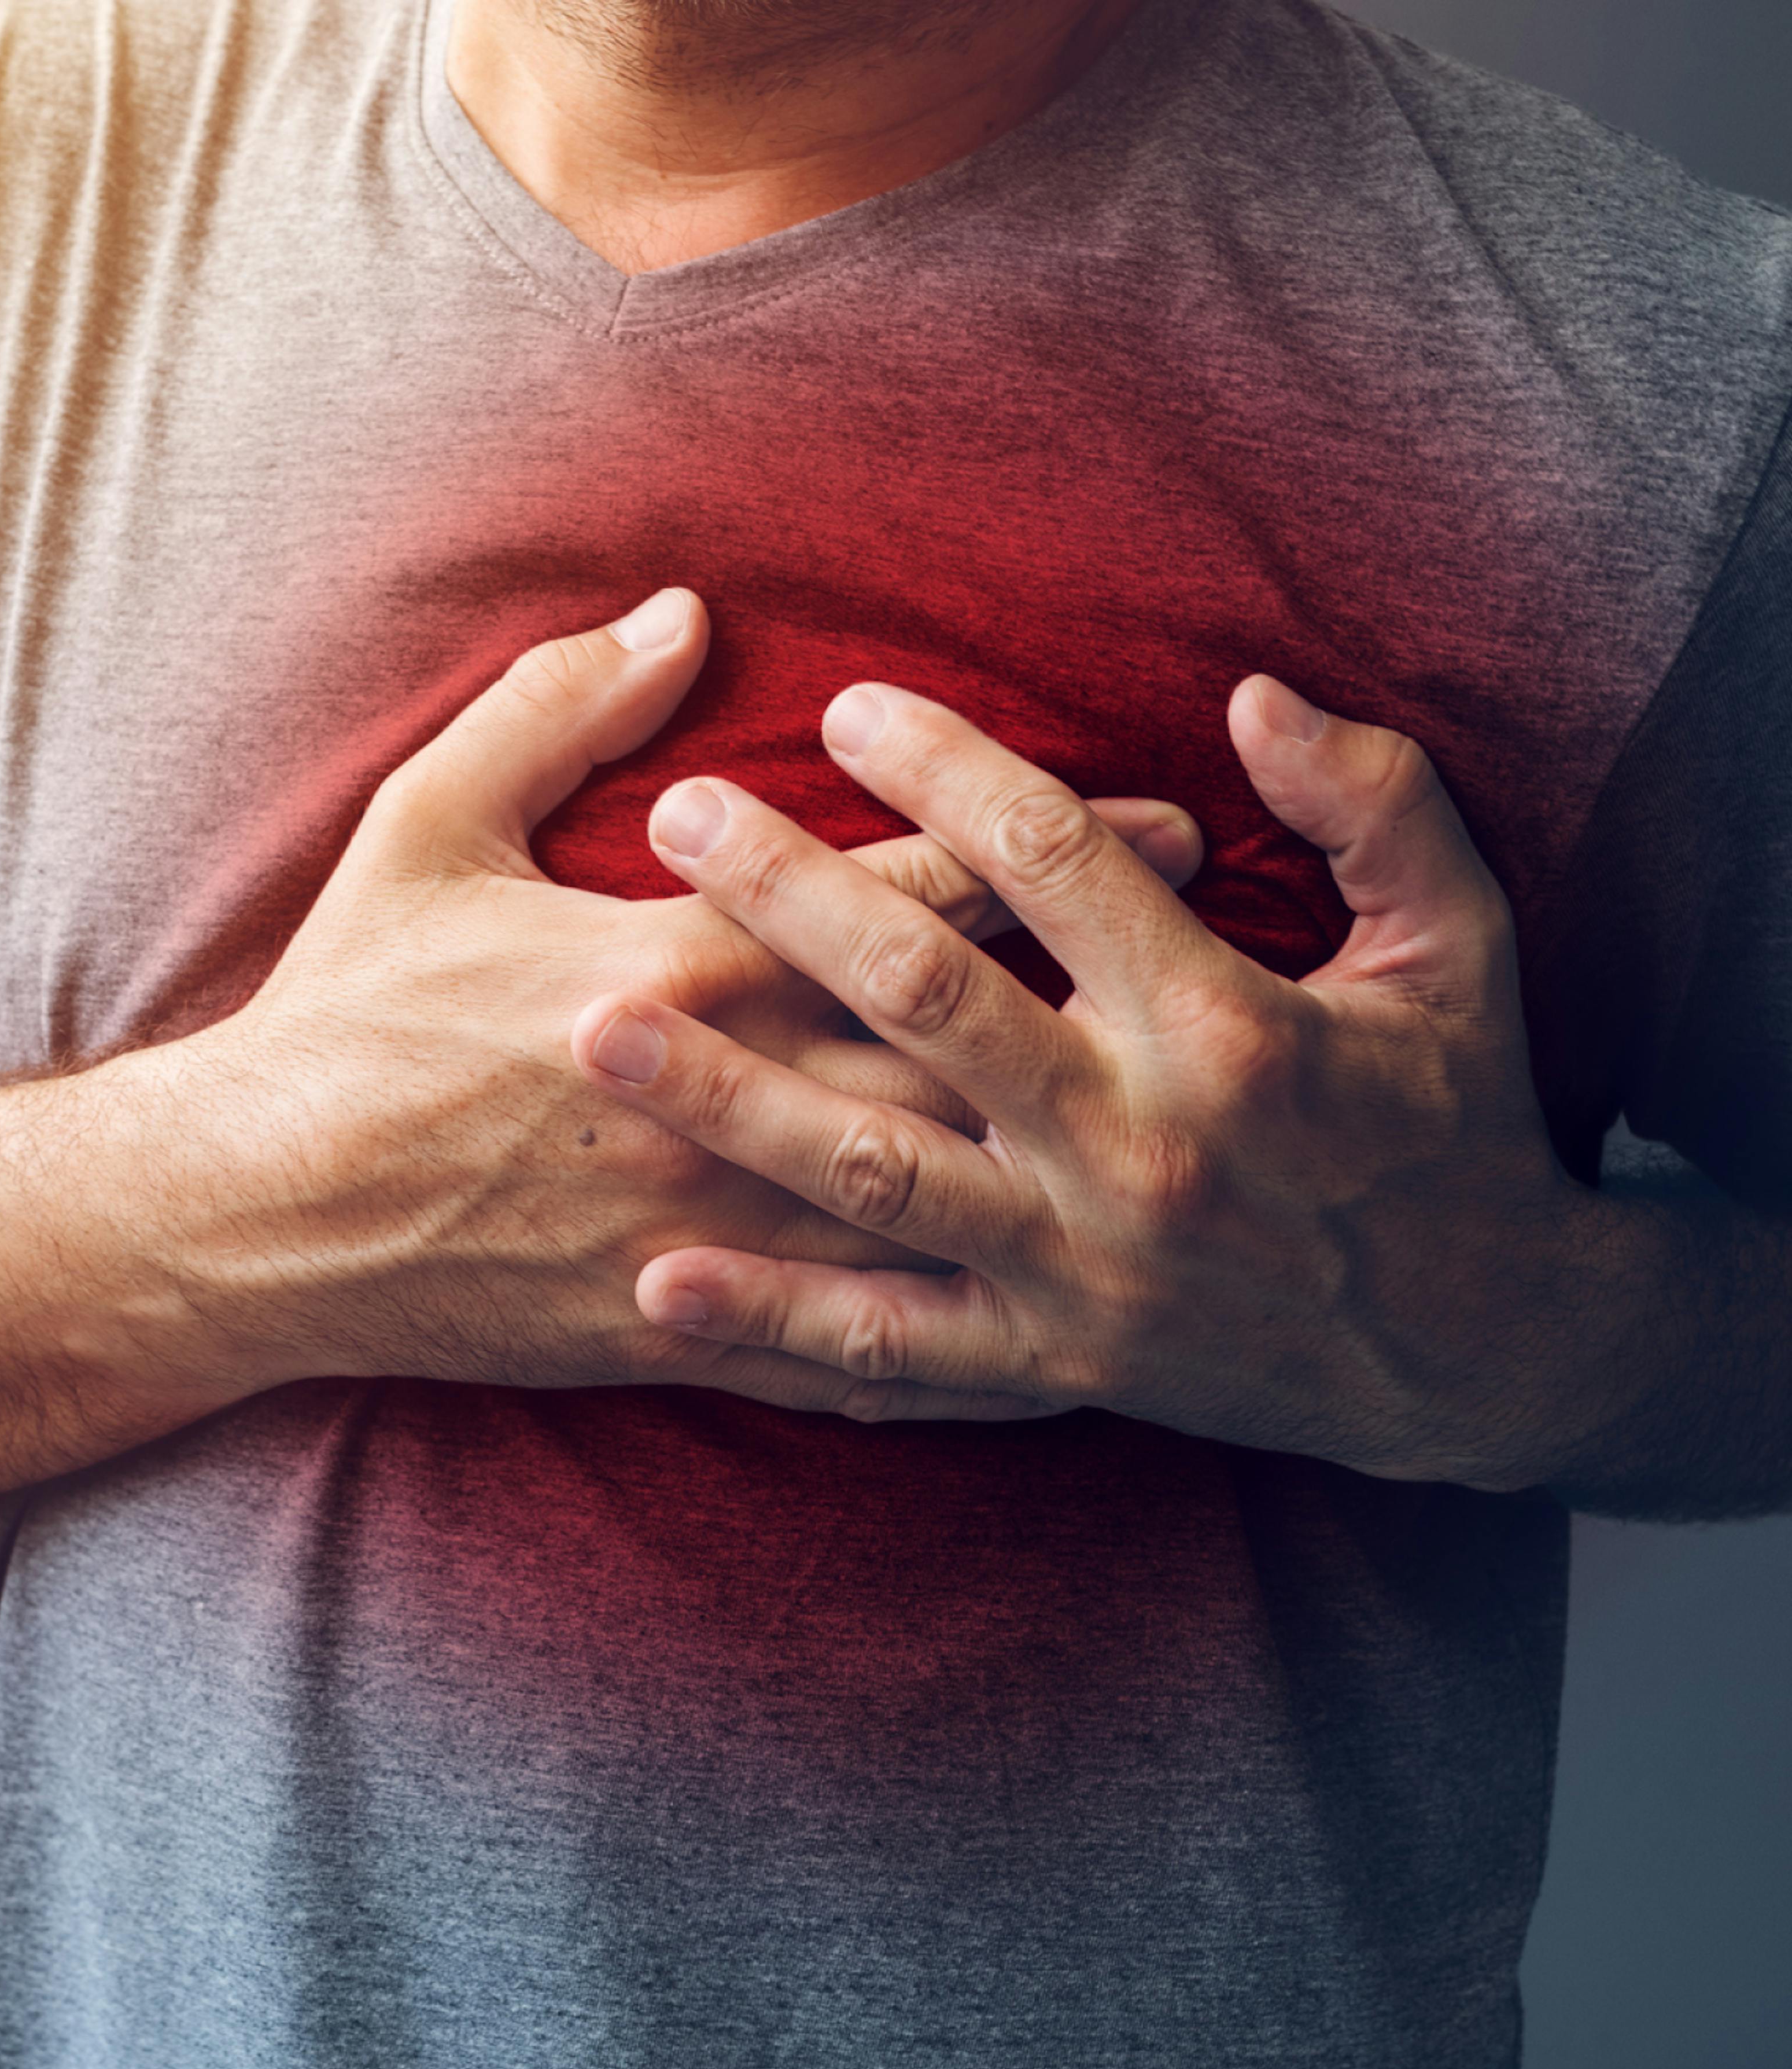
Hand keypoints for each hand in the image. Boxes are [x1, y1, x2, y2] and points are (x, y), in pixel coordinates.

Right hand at [198, 592, 1202, 1421]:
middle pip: (955, 1036)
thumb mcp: (425, 827)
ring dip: (1070, 1163)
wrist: (262, 1212)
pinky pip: (854, 1350)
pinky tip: (1071, 1344)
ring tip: (1194, 1139)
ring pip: (932, 1202)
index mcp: (671, 965)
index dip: (1041, 849)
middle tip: (1232, 960)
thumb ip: (555, 706)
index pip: (897, 892)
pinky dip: (966, 1348)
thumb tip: (678, 610)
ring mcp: (712, 1230)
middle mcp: (720, 1099)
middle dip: (1104, 990)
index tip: (1163, 824)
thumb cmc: (346, 1009)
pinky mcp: (686, 1328)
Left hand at [570, 673, 1614, 1479]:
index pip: (1050, 860)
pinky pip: (893, 1347)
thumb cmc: (1457, 1119)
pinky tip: (658, 1285)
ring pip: (870, 1170)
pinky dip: (775, 1321)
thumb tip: (1252, 694)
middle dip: (789, 899)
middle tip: (676, 819)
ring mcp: (1082, 1264)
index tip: (843, 706)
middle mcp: (1137, 1143)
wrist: (1481, 1349)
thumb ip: (1376, 804)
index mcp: (1226, 1020)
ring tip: (601, 1031)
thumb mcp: (1460, 944)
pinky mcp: (1055, 1359)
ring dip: (728, 1098)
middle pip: (924, 997)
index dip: (942, 767)